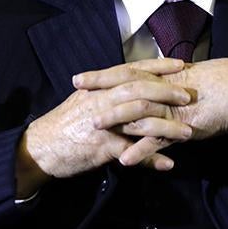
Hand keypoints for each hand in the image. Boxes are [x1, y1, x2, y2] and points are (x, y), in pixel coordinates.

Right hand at [16, 58, 192, 195]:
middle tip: (188, 94)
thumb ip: (104, 92)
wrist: (39, 149)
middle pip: (139, 89)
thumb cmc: (63, 125)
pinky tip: (168, 164)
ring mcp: (102, 123)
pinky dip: (151, 159)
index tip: (180, 64)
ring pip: (140, 120)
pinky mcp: (101, 147)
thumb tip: (125, 84)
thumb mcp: (83, 102)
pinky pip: (131, 152)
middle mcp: (101, 101)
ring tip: (188, 133)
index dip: (157, 66)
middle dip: (167, 91)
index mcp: (99, 88)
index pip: (132, 70)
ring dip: (167, 128)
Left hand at [87, 58, 227, 139]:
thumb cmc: (216, 87)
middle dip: (100, 89)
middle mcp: (164, 89)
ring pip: (139, 112)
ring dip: (115, 119)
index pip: (127, 72)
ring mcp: (173, 108)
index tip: (80, 78)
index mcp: (163, 76)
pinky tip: (125, 160)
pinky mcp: (183, 127)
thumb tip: (148, 84)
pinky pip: (159, 139)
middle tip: (76, 92)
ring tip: (93, 127)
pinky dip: (142, 150)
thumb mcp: (185, 82)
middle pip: (127, 86)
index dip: (103, 75)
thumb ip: (165, 85)